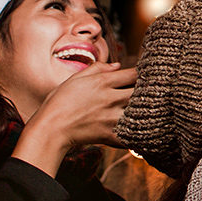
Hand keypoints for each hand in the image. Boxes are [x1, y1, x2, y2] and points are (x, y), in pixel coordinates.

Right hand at [14, 62, 137, 175]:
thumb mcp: (76, 78)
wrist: (50, 128)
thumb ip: (98, 68)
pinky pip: (132, 134)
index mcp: (102, 82)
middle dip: (148, 91)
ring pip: (140, 111)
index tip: (146, 76)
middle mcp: (110, 98)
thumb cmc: (59, 102)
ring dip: (145, 110)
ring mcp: (112, 117)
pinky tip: (140, 129)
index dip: (143, 74)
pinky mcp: (110, 135)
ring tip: (147, 110)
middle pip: (141, 92)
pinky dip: (139, 133)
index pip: (133, 74)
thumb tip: (118, 65)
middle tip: (151, 93)